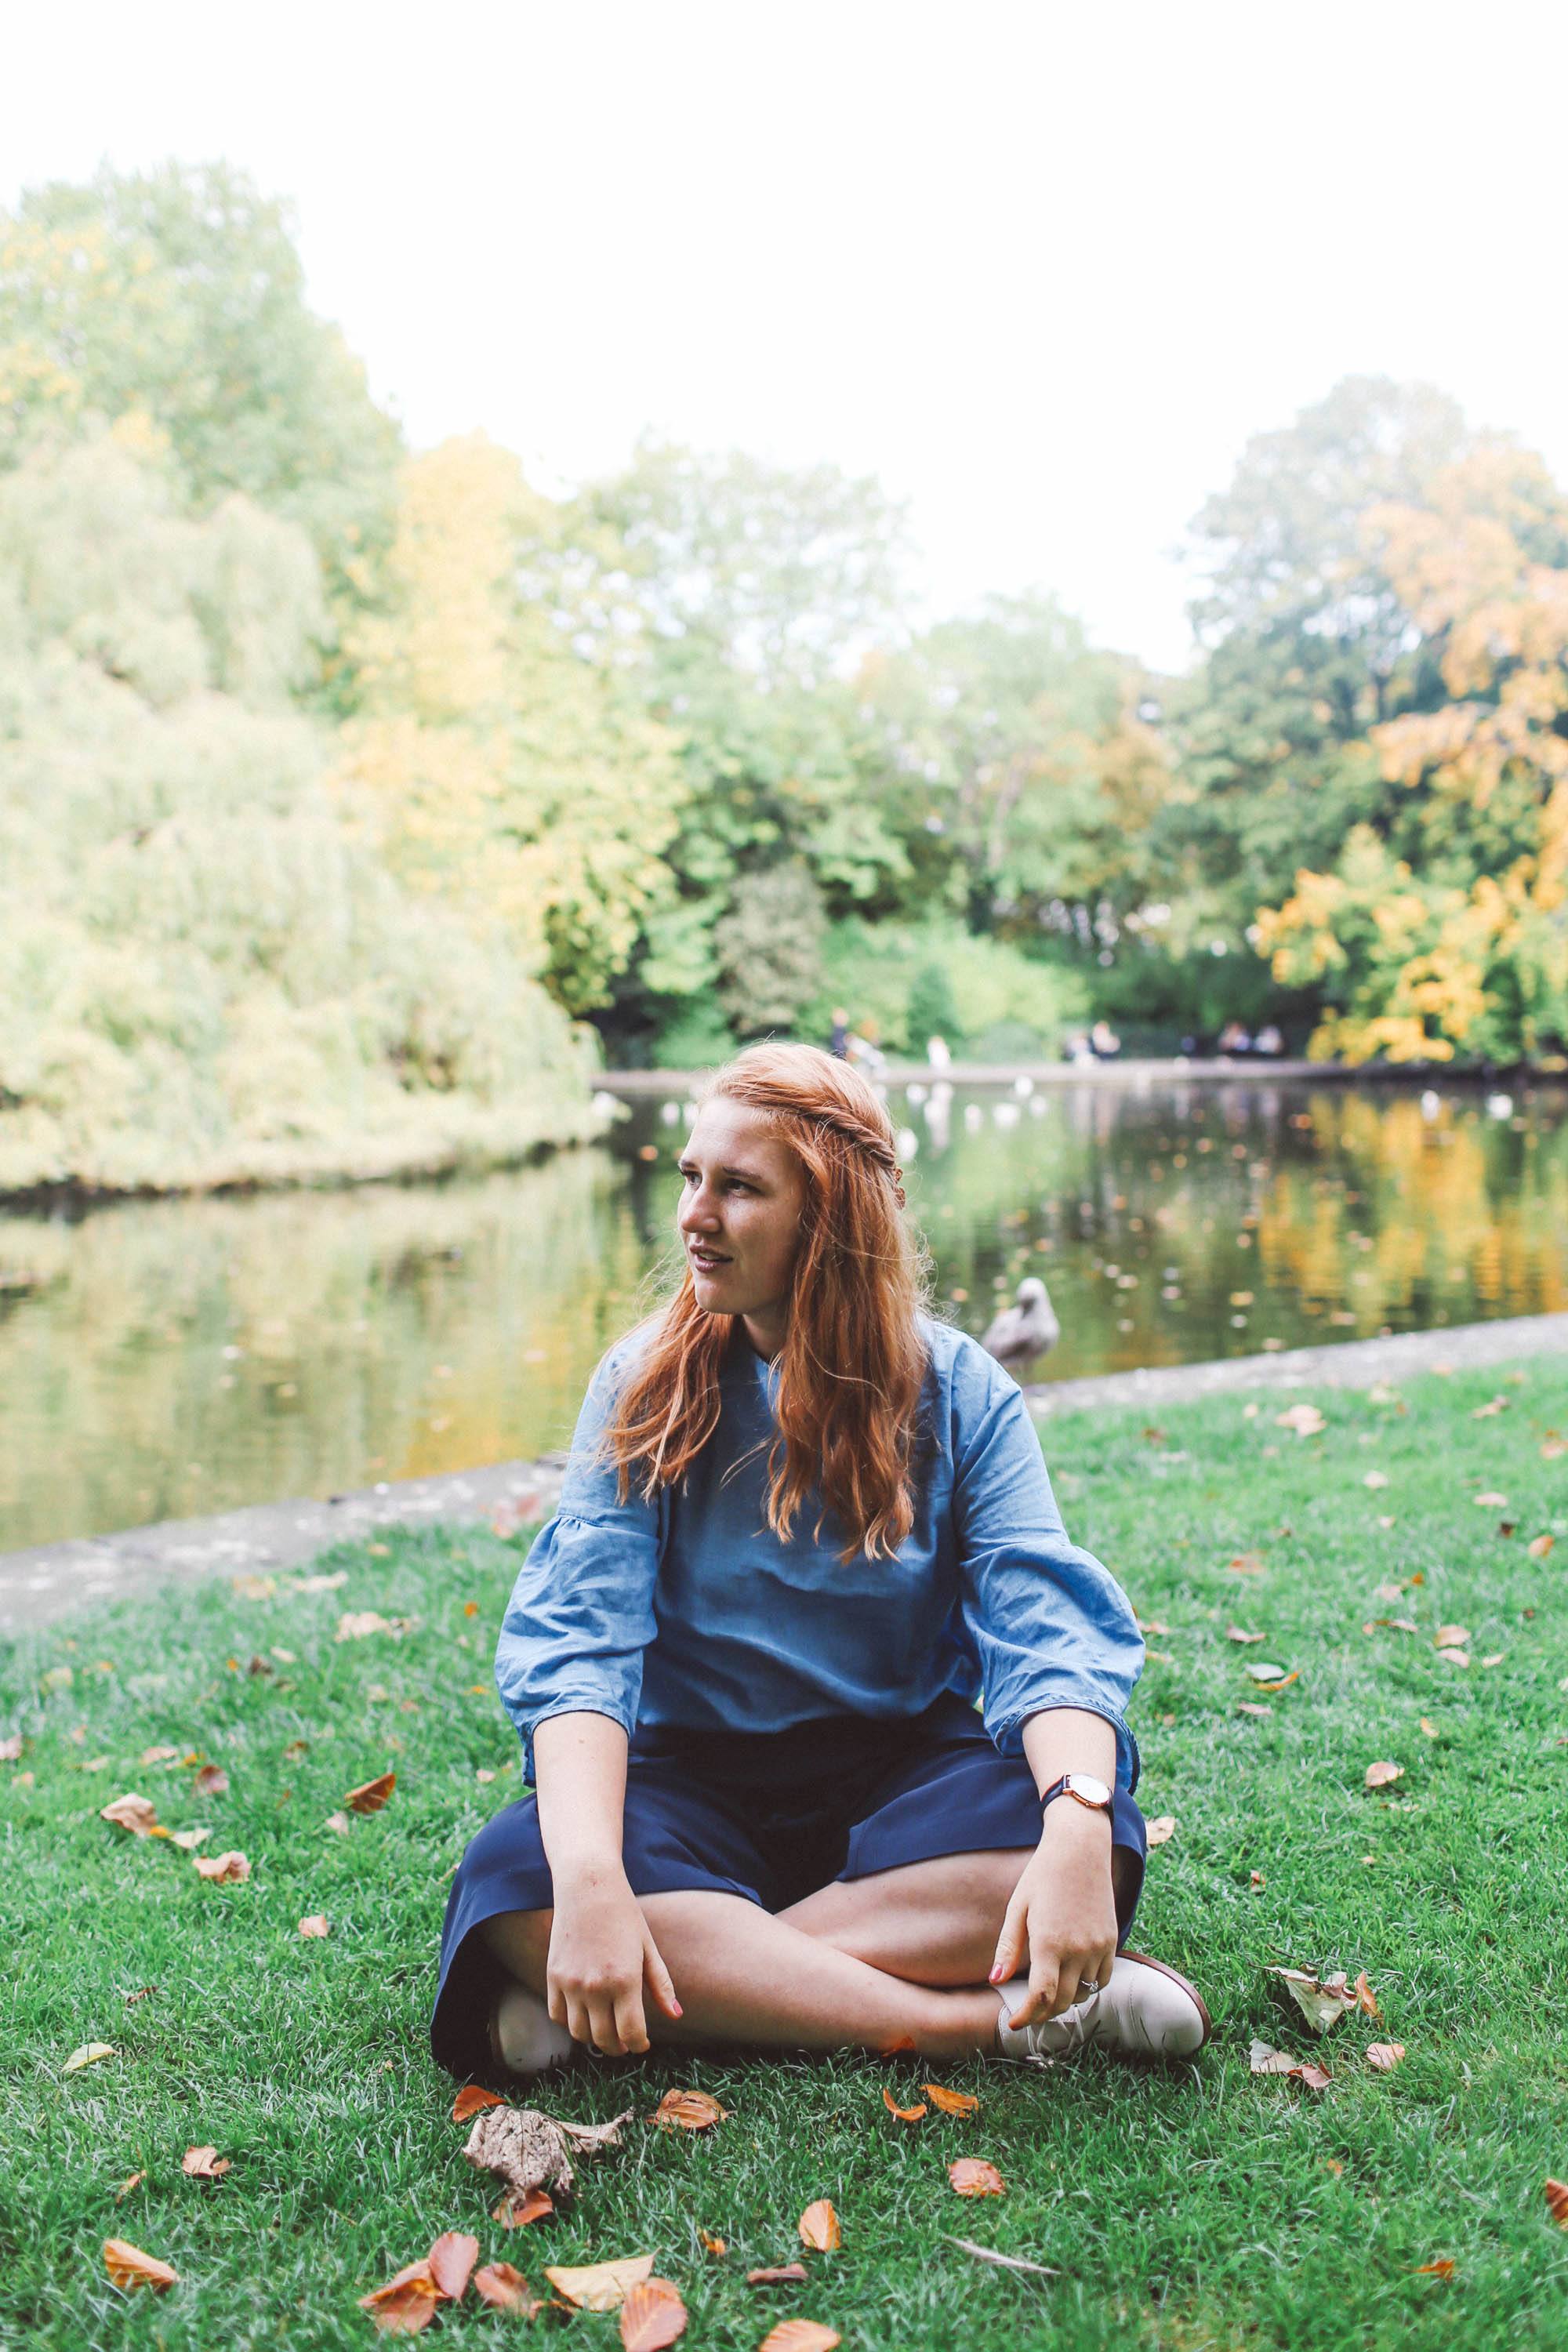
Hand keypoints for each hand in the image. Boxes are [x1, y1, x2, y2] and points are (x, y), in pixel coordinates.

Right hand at [545, 1863, 681, 2055]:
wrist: (588, 1885)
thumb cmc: (624, 1913)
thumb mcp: (647, 1947)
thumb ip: (661, 1985)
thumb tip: (676, 2015)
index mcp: (625, 1980)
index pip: (631, 2034)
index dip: (639, 2045)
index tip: (643, 2044)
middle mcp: (595, 1986)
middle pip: (605, 2039)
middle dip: (618, 2047)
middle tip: (625, 2043)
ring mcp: (571, 1983)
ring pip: (579, 2033)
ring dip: (594, 2039)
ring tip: (606, 2030)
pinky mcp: (553, 1976)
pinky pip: (557, 2015)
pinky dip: (570, 2022)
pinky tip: (584, 2014)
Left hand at [988, 1805, 1117, 2027]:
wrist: (1080, 1849)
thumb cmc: (1042, 1876)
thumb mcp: (1018, 1908)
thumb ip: (1008, 1948)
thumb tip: (996, 1981)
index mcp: (1049, 1943)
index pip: (1040, 1998)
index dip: (1026, 2016)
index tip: (1014, 2023)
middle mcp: (1077, 1950)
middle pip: (1062, 2002)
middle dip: (1044, 2013)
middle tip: (1029, 2013)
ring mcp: (1098, 1947)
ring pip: (1083, 1993)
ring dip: (1065, 2000)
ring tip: (1049, 1995)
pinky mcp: (1111, 1941)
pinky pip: (1102, 1978)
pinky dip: (1088, 1985)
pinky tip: (1073, 1978)